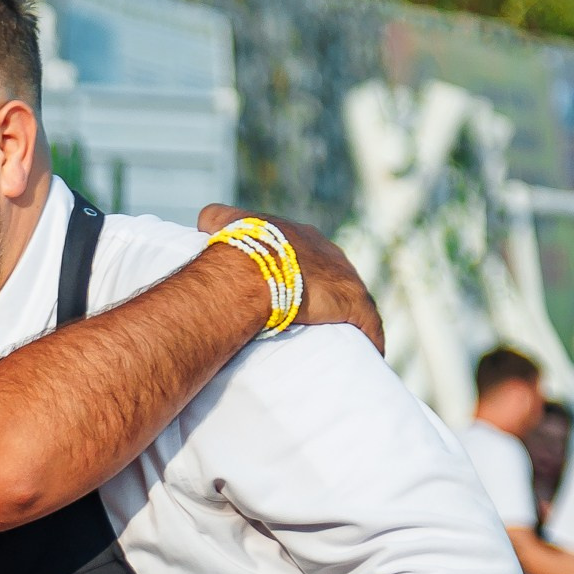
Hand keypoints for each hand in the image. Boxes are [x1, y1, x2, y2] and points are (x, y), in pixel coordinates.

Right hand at [199, 205, 384, 357]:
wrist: (253, 269)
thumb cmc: (237, 249)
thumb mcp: (222, 223)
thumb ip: (217, 220)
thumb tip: (203, 224)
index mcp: (301, 237)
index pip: (306, 254)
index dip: (300, 272)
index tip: (292, 289)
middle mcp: (329, 253)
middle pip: (333, 275)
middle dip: (326, 294)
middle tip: (313, 318)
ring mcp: (345, 277)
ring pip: (352, 299)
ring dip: (347, 317)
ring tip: (337, 340)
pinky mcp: (355, 304)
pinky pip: (368, 323)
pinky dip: (369, 337)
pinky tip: (367, 353)